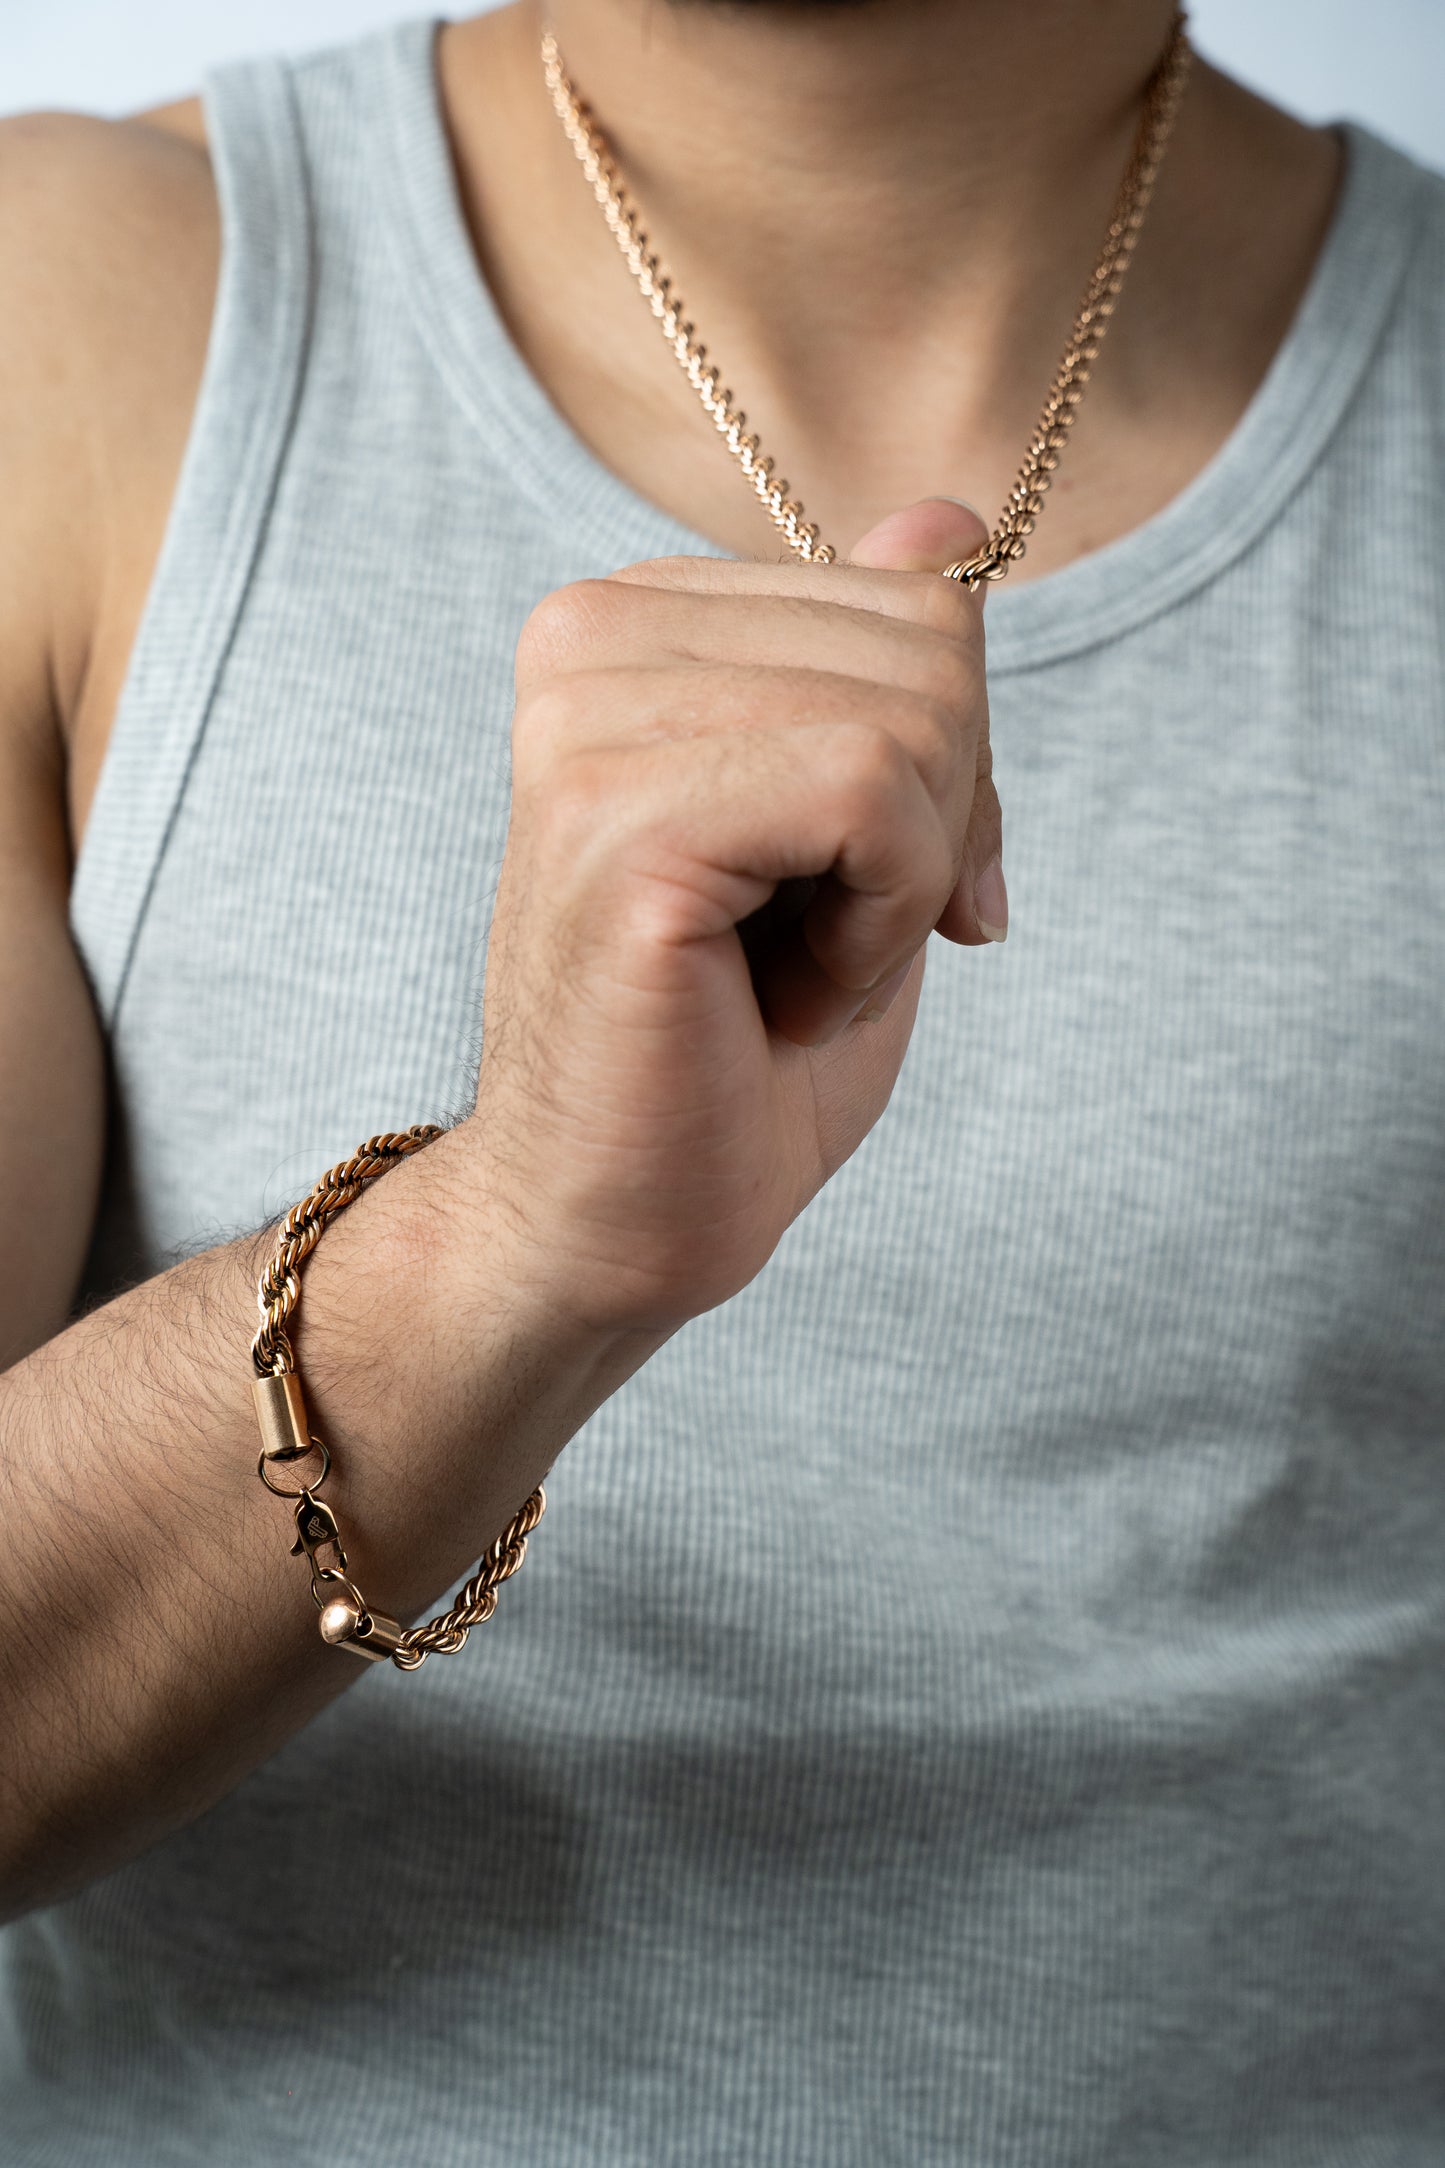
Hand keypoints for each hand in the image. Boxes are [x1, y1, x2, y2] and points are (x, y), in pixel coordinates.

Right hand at [462, 498, 1003, 1334]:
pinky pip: (877, 795)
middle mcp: (589, 638)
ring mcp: (592, 725)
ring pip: (915, 717)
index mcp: (631, 623)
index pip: (913, 600)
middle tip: (819, 945)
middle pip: (931, 647)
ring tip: (786, 973)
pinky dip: (882, 927)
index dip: (944, 774)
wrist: (623, 1216)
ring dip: (900, 889)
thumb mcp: (853, 830)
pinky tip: (787, 996)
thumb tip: (951, 514)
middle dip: (936, 829)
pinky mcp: (623, 821)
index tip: (853, 893)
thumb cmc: (738, 1044)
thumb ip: (884, 672)